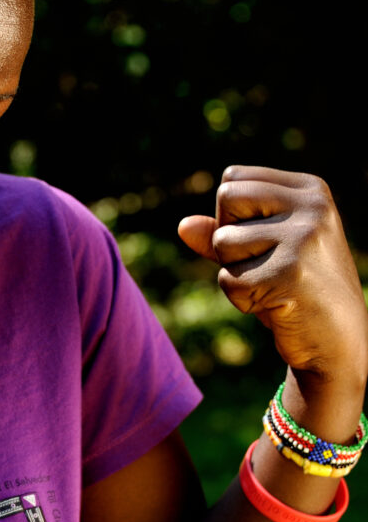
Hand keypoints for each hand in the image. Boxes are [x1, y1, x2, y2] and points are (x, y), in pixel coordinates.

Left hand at [178, 166, 367, 389]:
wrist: (337, 342)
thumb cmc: (296, 292)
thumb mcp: (262, 253)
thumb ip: (224, 233)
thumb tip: (183, 226)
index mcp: (310, 190)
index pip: (233, 178)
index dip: (230, 215)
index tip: (263, 241)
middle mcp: (312, 206)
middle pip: (226, 197)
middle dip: (228, 239)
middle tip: (263, 266)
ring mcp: (304, 237)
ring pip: (223, 241)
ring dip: (236, 273)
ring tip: (273, 287)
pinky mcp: (290, 273)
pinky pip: (230, 280)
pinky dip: (242, 300)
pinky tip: (276, 305)